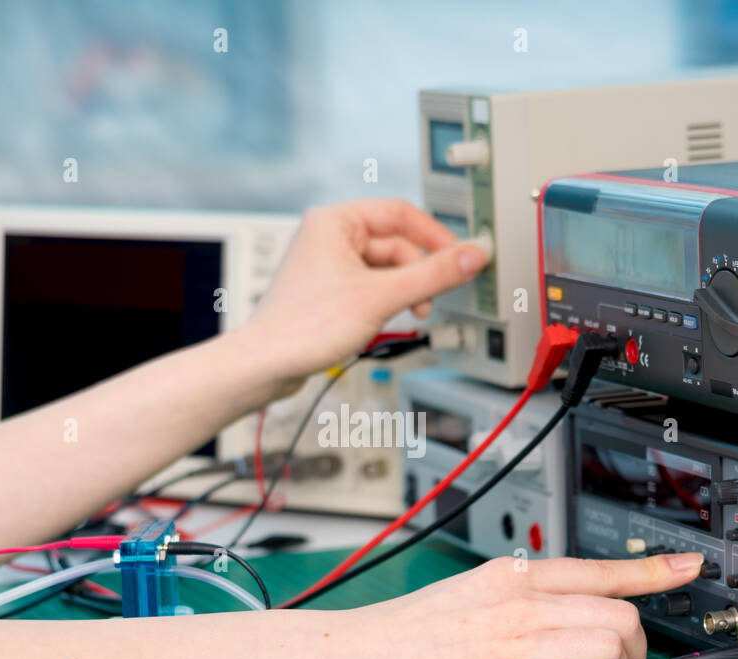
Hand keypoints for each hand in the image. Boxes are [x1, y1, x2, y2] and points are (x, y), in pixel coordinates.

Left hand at [241, 199, 487, 381]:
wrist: (265, 365)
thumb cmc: (302, 327)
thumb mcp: (382, 297)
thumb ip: (432, 275)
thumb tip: (471, 256)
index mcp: (335, 221)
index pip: (401, 213)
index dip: (435, 236)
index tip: (461, 257)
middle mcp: (328, 237)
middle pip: (395, 244)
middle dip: (418, 273)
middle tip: (433, 298)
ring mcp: (327, 265)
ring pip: (385, 269)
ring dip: (404, 292)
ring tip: (409, 315)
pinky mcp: (327, 292)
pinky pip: (370, 287)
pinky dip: (386, 302)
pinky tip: (386, 322)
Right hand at [330, 553, 705, 658]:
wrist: (356, 655)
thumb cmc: (407, 631)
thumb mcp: (469, 593)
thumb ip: (521, 599)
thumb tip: (571, 616)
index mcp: (512, 575)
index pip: (598, 569)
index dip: (653, 571)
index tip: (687, 567)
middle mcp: (519, 604)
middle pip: (618, 616)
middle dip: (635, 646)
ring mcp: (513, 645)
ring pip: (607, 650)